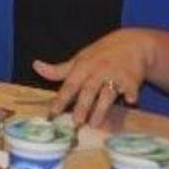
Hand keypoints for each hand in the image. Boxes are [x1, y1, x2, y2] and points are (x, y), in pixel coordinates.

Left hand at [36, 29, 151, 126]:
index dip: (60, 100)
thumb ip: (59, 70)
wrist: (131, 44)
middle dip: (82, 106)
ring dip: (101, 108)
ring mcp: (115, 75)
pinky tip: (131, 102)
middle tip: (76, 122)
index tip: (52, 114)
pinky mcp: (132, 79)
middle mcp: (98, 71)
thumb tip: (35, 65)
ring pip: (107, 93)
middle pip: (88, 91)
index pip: (69, 85)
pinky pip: (132, 88)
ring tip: (94, 124)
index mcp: (82, 67)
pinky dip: (132, 94)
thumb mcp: (79, 60)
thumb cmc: (100, 55)